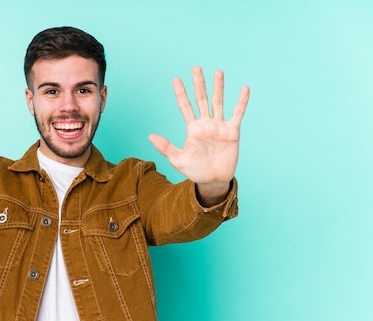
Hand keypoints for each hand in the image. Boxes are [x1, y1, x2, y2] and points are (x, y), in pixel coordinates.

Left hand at [149, 66, 249, 203]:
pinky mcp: (232, 132)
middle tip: (196, 68)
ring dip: (218, 87)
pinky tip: (244, 88)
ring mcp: (219, 126)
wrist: (213, 180)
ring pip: (218, 102)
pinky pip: (237, 114)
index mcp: (192, 129)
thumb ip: (165, 147)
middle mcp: (206, 124)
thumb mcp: (178, 160)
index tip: (176, 79)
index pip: (185, 107)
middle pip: (202, 99)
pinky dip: (241, 101)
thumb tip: (150, 136)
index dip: (181, 94)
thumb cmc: (195, 171)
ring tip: (218, 72)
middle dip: (199, 84)